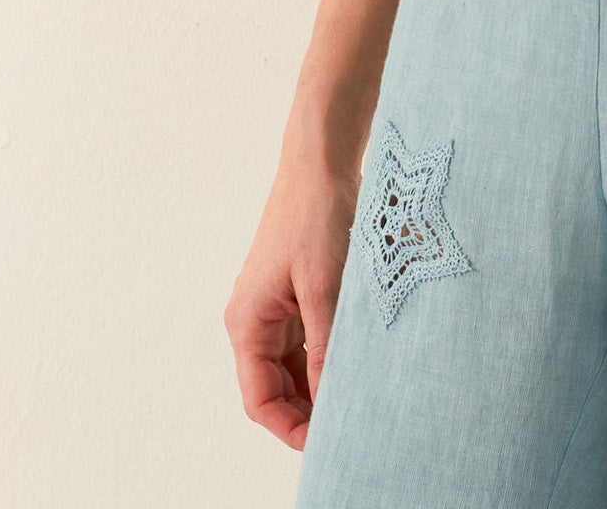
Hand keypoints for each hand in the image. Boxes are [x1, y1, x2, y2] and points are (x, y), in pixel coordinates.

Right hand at [224, 145, 359, 449]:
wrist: (322, 162)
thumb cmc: (316, 216)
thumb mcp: (324, 287)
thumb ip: (325, 347)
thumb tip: (331, 401)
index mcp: (248, 322)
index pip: (260, 399)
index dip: (290, 427)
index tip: (326, 443)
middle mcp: (255, 319)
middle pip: (276, 386)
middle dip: (308, 410)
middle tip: (350, 423)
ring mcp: (276, 306)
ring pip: (295, 366)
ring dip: (320, 383)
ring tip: (358, 396)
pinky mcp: (297, 292)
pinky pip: (309, 340)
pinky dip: (328, 356)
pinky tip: (356, 363)